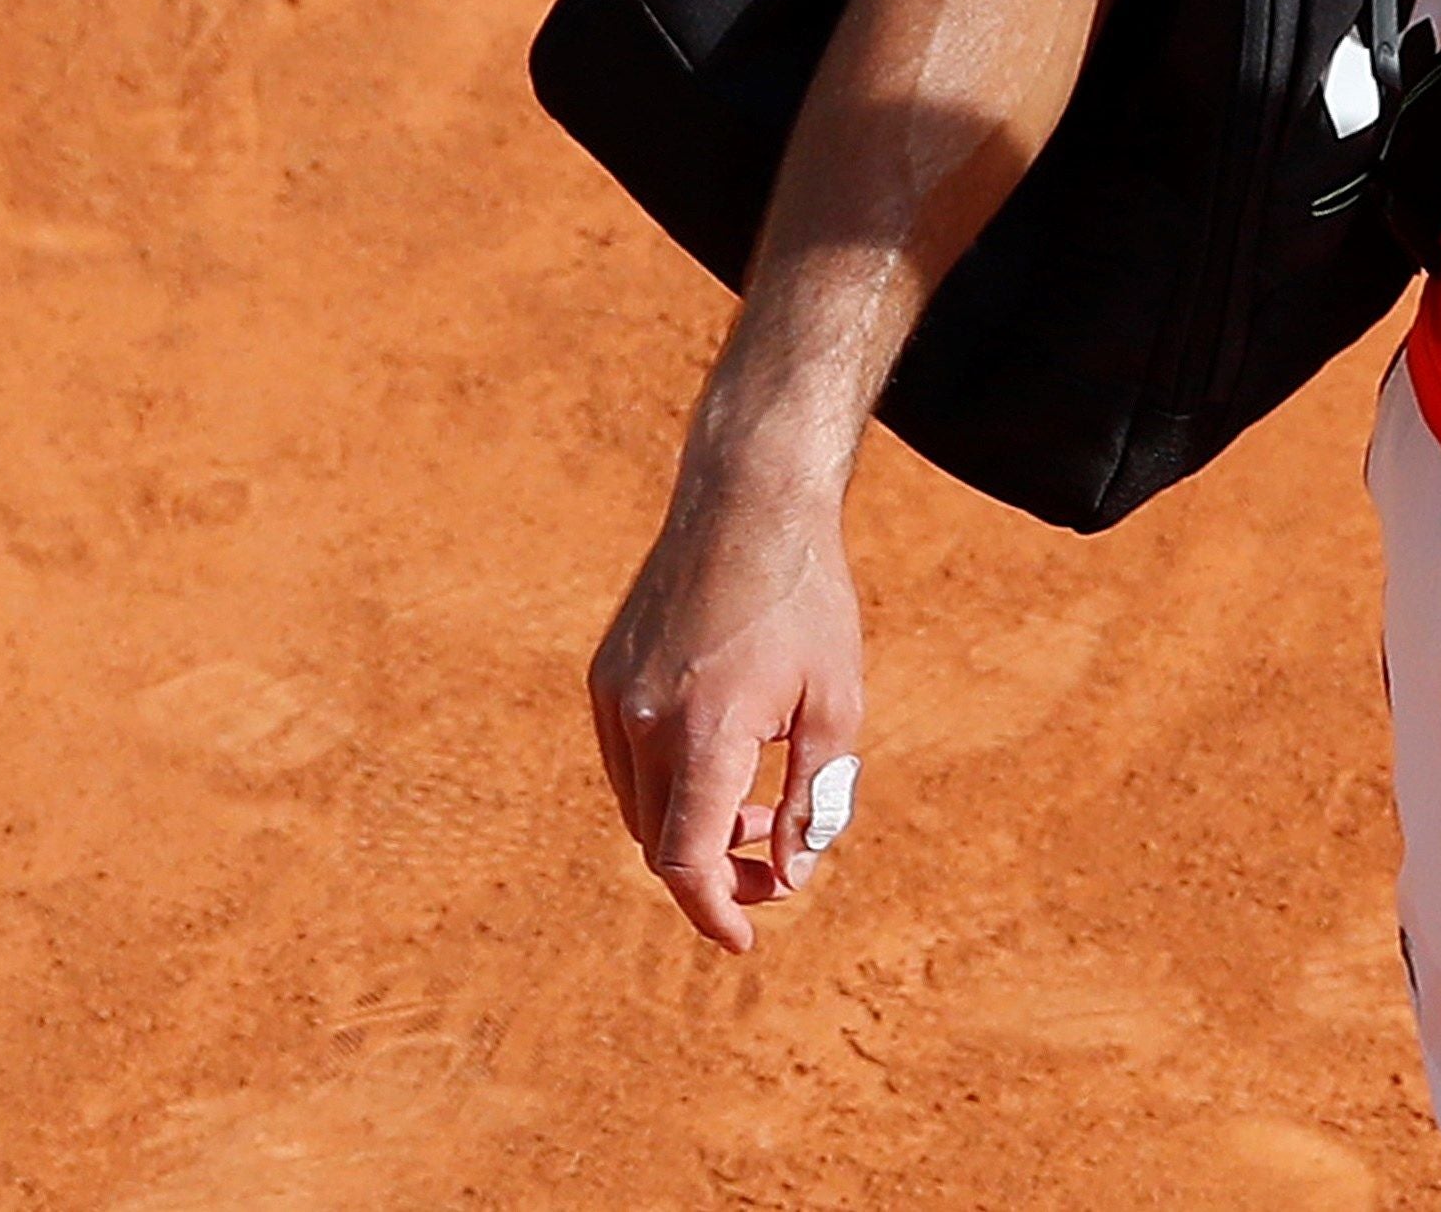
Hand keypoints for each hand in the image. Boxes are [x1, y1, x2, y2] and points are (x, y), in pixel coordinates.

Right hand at [587, 482, 865, 951]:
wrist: (749, 501)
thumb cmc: (807, 601)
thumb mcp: (836, 705)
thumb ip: (813, 799)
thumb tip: (791, 876)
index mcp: (703, 734)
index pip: (686, 862)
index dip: (715, 911)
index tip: (746, 938)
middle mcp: (641, 720)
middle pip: (660, 841)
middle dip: (715, 872)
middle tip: (774, 865)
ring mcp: (612, 696)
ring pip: (639, 804)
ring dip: (690, 828)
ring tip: (757, 811)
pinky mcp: (604, 674)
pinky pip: (627, 759)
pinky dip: (668, 785)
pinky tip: (725, 759)